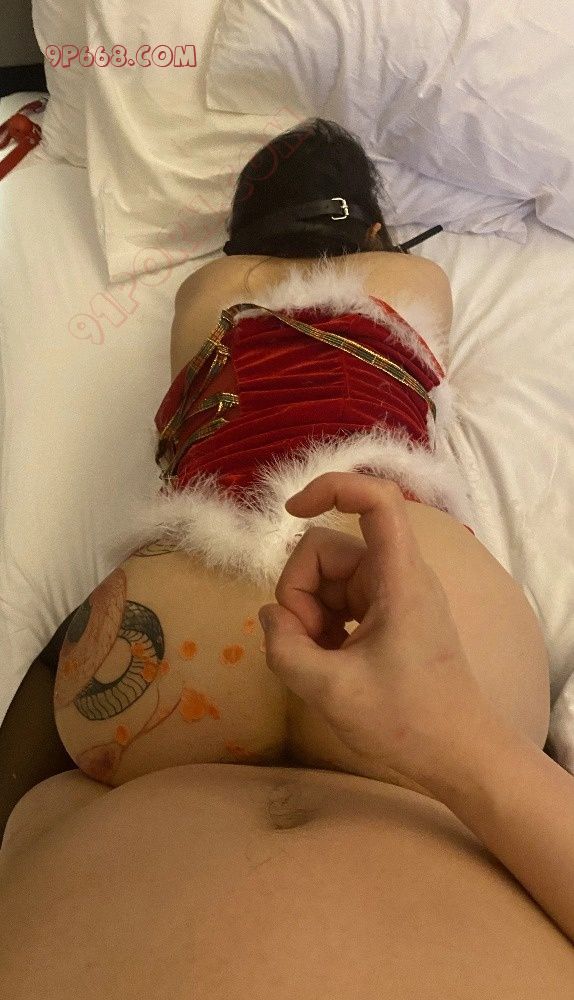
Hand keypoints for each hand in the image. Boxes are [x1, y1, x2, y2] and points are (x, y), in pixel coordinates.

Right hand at [258, 472, 495, 795]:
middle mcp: (398, 575)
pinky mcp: (388, 615)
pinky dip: (324, 625)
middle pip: (328, 550)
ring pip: (328, 579)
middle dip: (300, 592)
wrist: (458, 755)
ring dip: (310, 615)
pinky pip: (340, 600)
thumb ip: (285, 647)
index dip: (332, 486)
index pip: (377, 498)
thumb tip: (270, 616)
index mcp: (398, 577)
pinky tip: (329, 663)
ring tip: (319, 663)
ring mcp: (392, 595)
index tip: (290, 511)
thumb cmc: (406, 721)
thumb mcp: (330, 690)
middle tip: (304, 645)